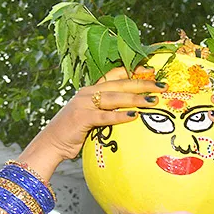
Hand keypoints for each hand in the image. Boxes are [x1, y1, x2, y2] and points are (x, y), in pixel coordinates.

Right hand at [18, 68, 158, 177]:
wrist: (51, 143)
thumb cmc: (75, 131)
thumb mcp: (93, 116)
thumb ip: (108, 110)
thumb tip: (133, 111)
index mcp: (91, 90)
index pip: (114, 75)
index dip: (133, 71)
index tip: (151, 70)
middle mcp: (87, 93)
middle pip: (119, 84)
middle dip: (142, 83)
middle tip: (161, 86)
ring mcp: (83, 104)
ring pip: (114, 98)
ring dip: (135, 98)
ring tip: (153, 101)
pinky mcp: (81, 118)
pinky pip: (104, 117)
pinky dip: (119, 116)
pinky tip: (134, 117)